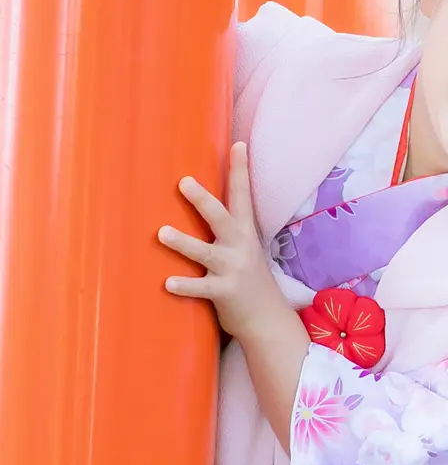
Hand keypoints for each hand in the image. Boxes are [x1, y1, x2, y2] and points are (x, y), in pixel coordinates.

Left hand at [159, 142, 287, 341]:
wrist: (267, 319)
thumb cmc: (247, 279)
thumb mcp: (244, 248)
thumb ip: (226, 229)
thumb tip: (201, 203)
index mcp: (244, 232)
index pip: (242, 195)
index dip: (241, 170)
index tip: (238, 144)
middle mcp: (240, 246)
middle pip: (221, 217)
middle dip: (203, 200)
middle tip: (184, 182)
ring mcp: (233, 269)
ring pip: (205, 252)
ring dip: (183, 243)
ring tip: (162, 233)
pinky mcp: (225, 292)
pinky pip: (201, 288)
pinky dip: (185, 285)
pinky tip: (167, 282)